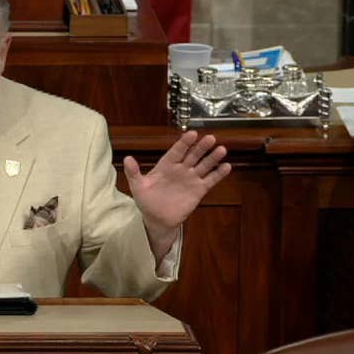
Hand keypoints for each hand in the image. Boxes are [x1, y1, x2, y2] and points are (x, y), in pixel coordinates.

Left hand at [123, 131, 230, 256]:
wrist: (156, 219)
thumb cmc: (146, 201)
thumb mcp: (138, 186)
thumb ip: (133, 172)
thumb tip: (127, 159)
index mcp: (166, 165)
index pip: (177, 151)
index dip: (184, 143)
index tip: (192, 134)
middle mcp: (180, 169)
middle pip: (193, 155)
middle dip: (201, 147)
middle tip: (210, 138)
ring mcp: (190, 179)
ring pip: (203, 165)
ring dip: (212, 158)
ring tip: (221, 150)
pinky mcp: (198, 190)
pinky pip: (210, 180)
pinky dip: (218, 174)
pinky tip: (226, 167)